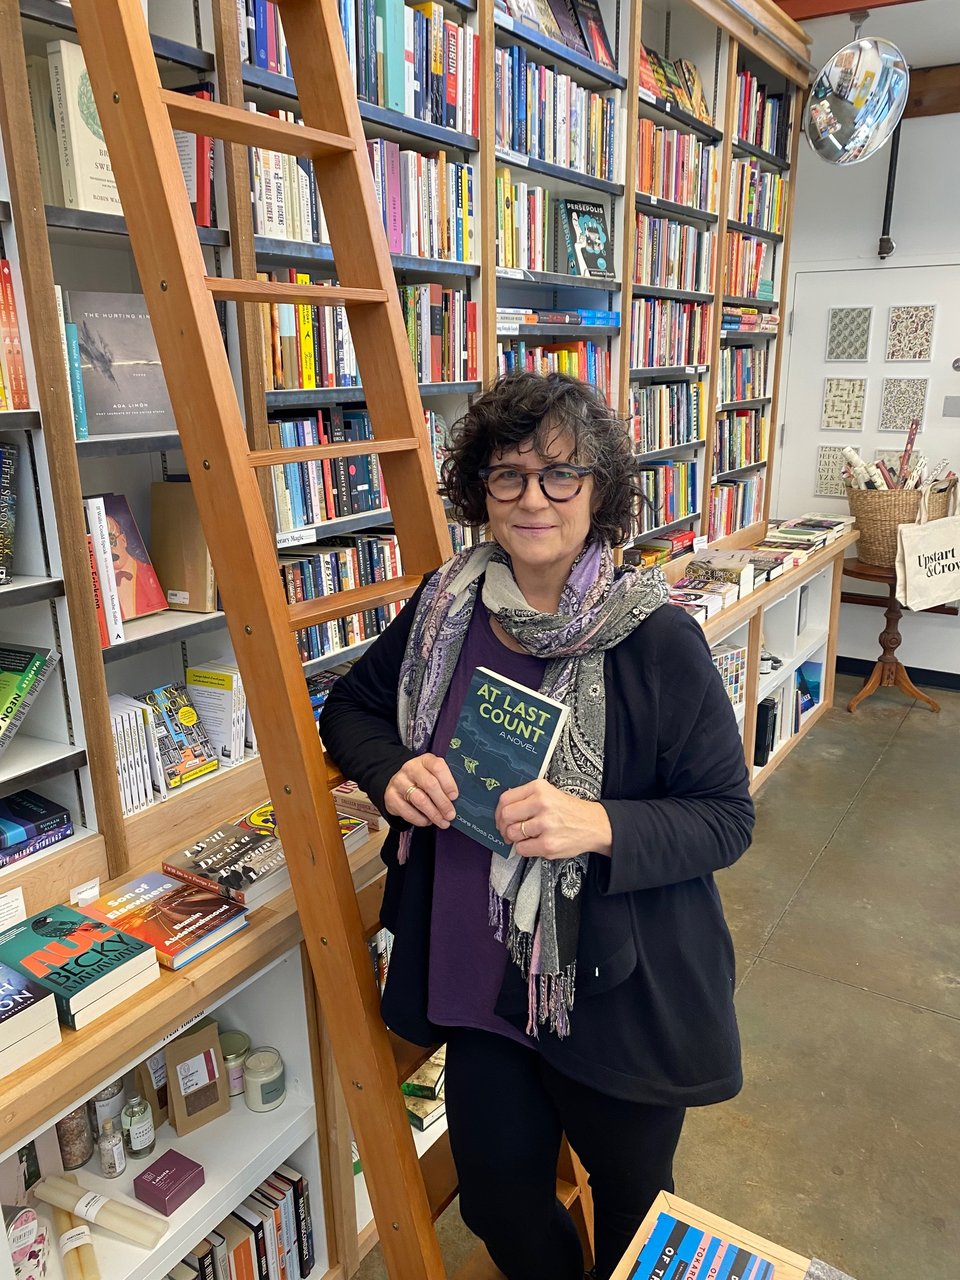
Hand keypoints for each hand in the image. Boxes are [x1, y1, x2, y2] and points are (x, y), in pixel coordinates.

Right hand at [384, 754, 457, 828]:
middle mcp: (410, 768)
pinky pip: (407, 811)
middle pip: (429, 784)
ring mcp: (399, 782)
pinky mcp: (391, 797)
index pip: (438, 767)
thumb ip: (445, 784)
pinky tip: (427, 821)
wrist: (398, 784)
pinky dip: (420, 819)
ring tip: (442, 822)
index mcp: (425, 760)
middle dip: (443, 802)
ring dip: (434, 814)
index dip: (448, 782)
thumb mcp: (433, 776)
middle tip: (451, 814)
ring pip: (419, 799)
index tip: (455, 796)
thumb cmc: (422, 781)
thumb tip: (457, 801)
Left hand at [495, 779, 611, 859]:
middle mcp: (542, 804)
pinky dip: (523, 848)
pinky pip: (522, 849)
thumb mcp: (548, 793)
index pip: (505, 799)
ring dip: (514, 838)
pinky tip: (533, 844)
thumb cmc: (568, 810)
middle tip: (508, 831)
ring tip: (523, 838)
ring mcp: (545, 825)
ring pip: (512, 833)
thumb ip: (526, 798)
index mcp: (539, 788)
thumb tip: (502, 809)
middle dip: (503, 826)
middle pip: (506, 816)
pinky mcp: (548, 844)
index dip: (498, 811)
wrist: (594, 825)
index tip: (500, 818)